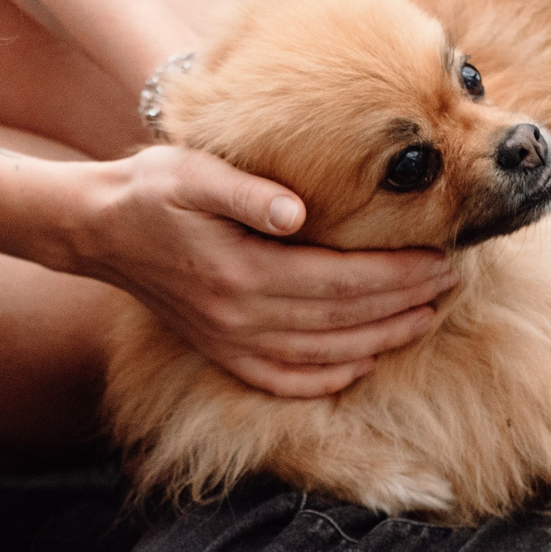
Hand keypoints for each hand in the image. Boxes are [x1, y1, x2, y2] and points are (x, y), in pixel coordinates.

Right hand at [65, 147, 453, 396]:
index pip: (340, 281)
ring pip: (324, 356)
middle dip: (404, 304)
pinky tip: (363, 362)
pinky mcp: (222, 353)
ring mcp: (229, 342)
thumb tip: (298, 211)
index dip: (397, 274)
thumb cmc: (152, 188)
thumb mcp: (191, 171)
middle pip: (342, 321)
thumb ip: (245, 191)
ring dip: (381, 340)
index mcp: (240, 272)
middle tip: (451, 285)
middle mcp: (238, 318)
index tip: (442, 258)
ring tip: (426, 318)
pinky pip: (286, 380)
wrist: (99, 229)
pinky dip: (331, 378)